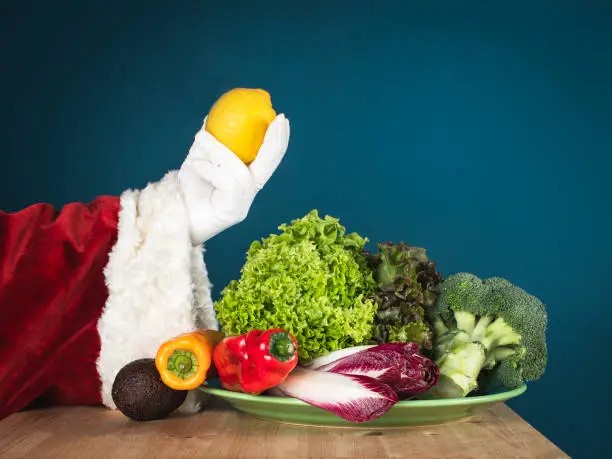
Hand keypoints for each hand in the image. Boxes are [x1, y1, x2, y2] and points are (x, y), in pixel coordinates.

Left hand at [178, 114, 289, 244]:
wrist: (172, 215)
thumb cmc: (187, 189)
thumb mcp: (198, 159)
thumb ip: (208, 143)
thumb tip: (211, 117)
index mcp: (246, 178)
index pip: (268, 158)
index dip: (278, 139)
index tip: (281, 118)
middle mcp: (249, 191)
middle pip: (269, 166)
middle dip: (276, 141)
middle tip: (279, 119)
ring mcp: (242, 203)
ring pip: (240, 172)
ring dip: (219, 151)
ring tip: (201, 137)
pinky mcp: (231, 211)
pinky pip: (226, 183)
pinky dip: (209, 169)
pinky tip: (195, 164)